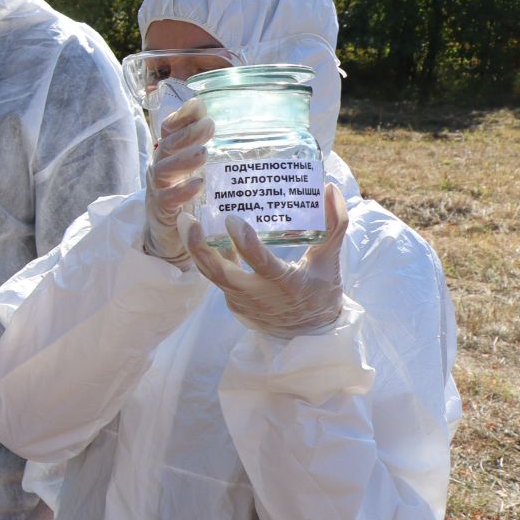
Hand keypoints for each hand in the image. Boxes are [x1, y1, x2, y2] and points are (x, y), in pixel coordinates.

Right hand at [144, 98, 214, 267]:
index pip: (170, 130)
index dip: (181, 116)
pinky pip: (168, 199)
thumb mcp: (201, 174)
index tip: (198, 105)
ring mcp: (158, 190)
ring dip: (183, 159)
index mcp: (170, 156)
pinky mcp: (161, 212)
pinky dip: (181, 191)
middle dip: (187, 134)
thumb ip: (214, 154)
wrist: (170, 239)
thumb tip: (243, 131)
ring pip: (163, 169)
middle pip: (167, 145)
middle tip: (209, 126)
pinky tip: (197, 185)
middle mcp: (160, 169)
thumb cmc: (191, 203)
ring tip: (203, 153)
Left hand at [187, 183, 349, 337]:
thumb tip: (329, 188)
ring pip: (212, 274)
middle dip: (199, 247)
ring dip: (195, 249)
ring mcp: (242, 301)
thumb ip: (334, 224)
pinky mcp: (233, 303)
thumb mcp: (330, 260)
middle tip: (187, 219)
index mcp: (286, 285)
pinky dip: (208, 256)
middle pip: (220, 273)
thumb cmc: (320, 290)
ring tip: (185, 220)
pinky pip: (216, 277)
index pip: (262, 264)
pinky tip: (200, 232)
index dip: (246, 243)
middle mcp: (259, 296)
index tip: (231, 218)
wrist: (308, 331)